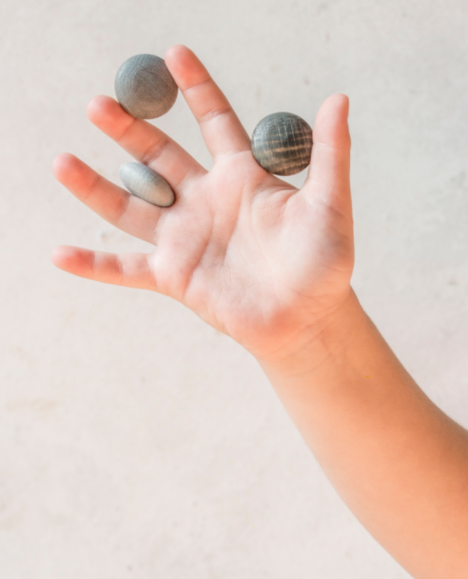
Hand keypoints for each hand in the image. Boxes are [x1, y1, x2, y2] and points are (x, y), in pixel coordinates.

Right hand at [52, 45, 353, 361]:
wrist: (308, 318)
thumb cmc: (325, 263)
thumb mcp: (330, 204)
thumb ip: (330, 153)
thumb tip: (338, 97)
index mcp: (242, 178)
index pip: (213, 122)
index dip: (196, 88)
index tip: (175, 53)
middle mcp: (206, 202)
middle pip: (159, 158)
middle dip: (129, 131)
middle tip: (99, 104)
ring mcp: (186, 239)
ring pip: (131, 207)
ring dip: (95, 187)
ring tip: (62, 161)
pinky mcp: (174, 277)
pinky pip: (125, 268)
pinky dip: (93, 265)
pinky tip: (59, 254)